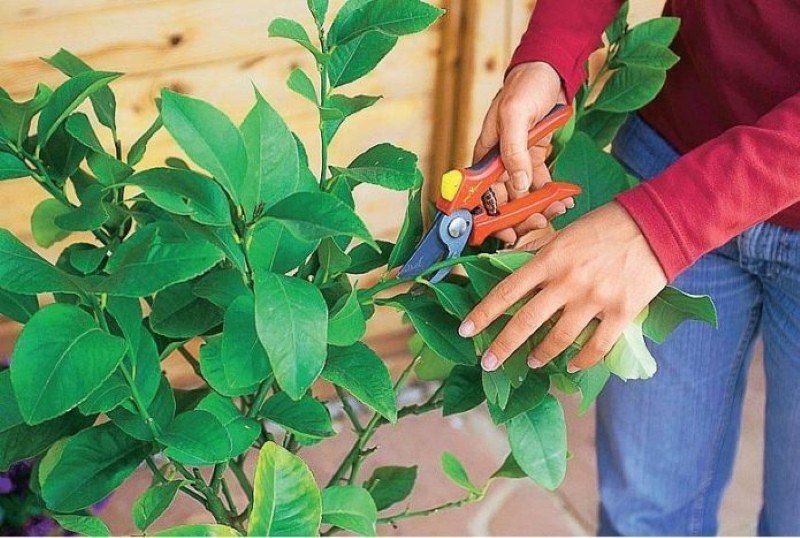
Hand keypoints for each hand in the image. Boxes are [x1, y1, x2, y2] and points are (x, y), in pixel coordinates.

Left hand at [458, 202, 667, 372]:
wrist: (656, 225)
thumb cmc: (607, 225)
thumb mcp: (565, 233)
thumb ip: (540, 254)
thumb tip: (512, 266)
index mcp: (550, 258)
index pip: (507, 291)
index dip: (483, 313)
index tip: (466, 331)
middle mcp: (568, 281)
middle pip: (526, 321)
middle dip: (503, 346)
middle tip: (489, 362)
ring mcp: (595, 298)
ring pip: (558, 338)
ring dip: (540, 354)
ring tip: (531, 362)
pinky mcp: (622, 312)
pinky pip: (597, 346)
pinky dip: (581, 360)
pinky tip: (571, 365)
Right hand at [473, 61, 572, 243]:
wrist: (549, 70)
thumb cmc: (525, 87)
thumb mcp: (515, 116)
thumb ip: (513, 151)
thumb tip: (517, 185)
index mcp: (485, 155)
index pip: (479, 194)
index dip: (488, 218)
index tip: (503, 233)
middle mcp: (498, 163)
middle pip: (502, 202)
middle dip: (519, 218)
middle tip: (538, 225)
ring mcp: (517, 162)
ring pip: (523, 197)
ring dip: (538, 209)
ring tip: (557, 211)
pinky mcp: (535, 159)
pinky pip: (541, 184)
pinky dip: (552, 194)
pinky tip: (566, 198)